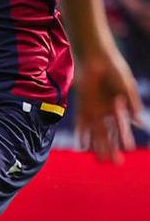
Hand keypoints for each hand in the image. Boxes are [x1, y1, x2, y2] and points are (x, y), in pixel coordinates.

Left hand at [73, 43, 142, 162]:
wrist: (96, 58)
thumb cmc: (115, 70)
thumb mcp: (127, 88)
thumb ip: (132, 105)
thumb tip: (139, 123)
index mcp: (118, 107)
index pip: (121, 127)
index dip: (124, 138)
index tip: (128, 150)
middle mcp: (105, 110)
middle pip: (108, 133)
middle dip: (111, 147)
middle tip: (114, 162)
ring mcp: (93, 108)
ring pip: (95, 132)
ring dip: (97, 145)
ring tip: (99, 159)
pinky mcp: (82, 104)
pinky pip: (81, 122)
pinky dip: (81, 134)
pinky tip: (82, 145)